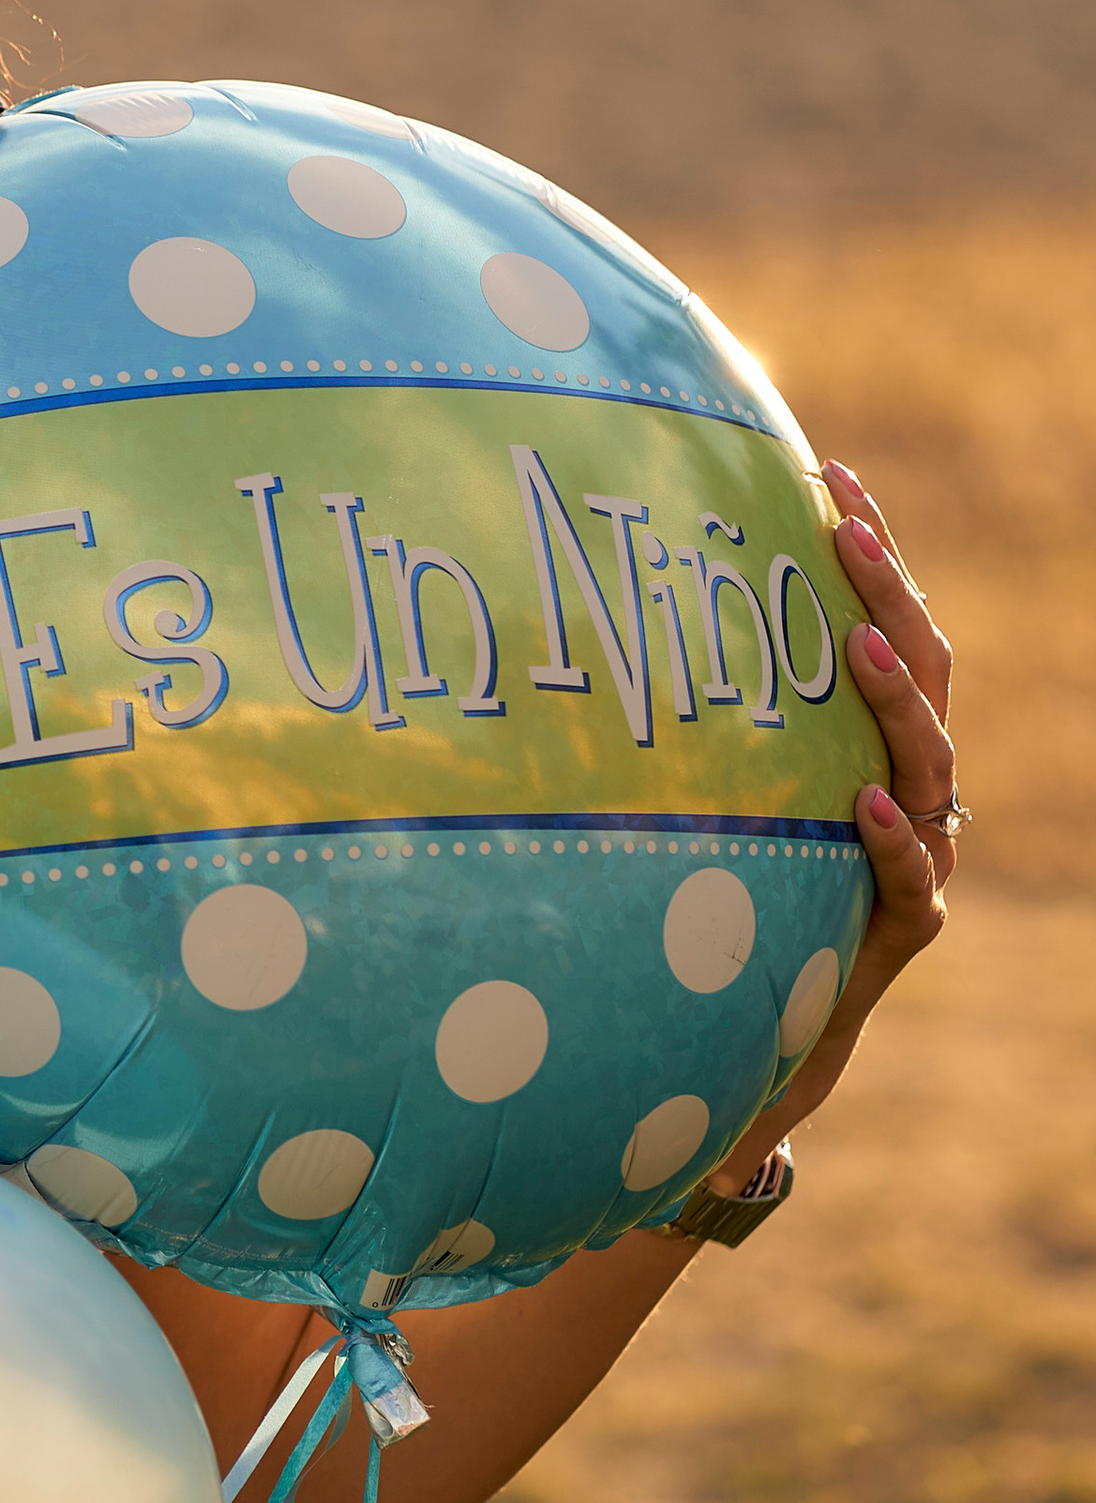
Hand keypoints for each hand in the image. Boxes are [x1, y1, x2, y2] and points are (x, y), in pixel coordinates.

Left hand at [711, 456, 954, 1190]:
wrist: (747, 1033)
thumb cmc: (716, 884)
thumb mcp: (695, 784)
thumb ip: (670, 711)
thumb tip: (566, 595)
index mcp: (868, 736)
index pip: (887, 623)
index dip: (872, 547)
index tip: (832, 470)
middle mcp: (906, 785)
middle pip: (926, 672)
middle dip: (890, 591)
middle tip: (844, 527)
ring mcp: (918, 855)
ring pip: (936, 765)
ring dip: (896, 700)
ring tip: (853, 646)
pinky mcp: (902, 928)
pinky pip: (915, 879)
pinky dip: (891, 837)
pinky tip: (859, 801)